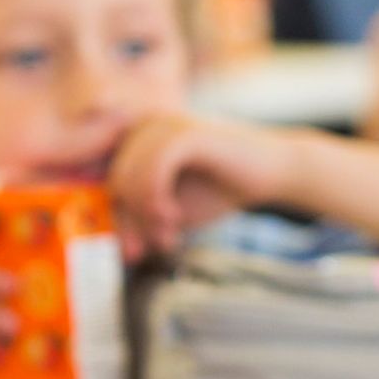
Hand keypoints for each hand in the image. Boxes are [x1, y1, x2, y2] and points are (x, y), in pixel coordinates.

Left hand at [108, 115, 303, 257]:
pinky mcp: (184, 132)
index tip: (132, 253)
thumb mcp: (169, 211)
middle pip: (114, 184)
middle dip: (132, 224)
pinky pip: (151, 170)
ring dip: (145, 216)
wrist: (272, 172)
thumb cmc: (217, 190)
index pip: (106, 185)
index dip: (116, 220)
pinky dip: (155, 200)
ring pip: (128, 178)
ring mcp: (162, 126)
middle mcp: (142, 128)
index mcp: (134, 143)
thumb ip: (140, 221)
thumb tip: (118, 249)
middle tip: (157, 246)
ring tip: (168, 235)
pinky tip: (173, 217)